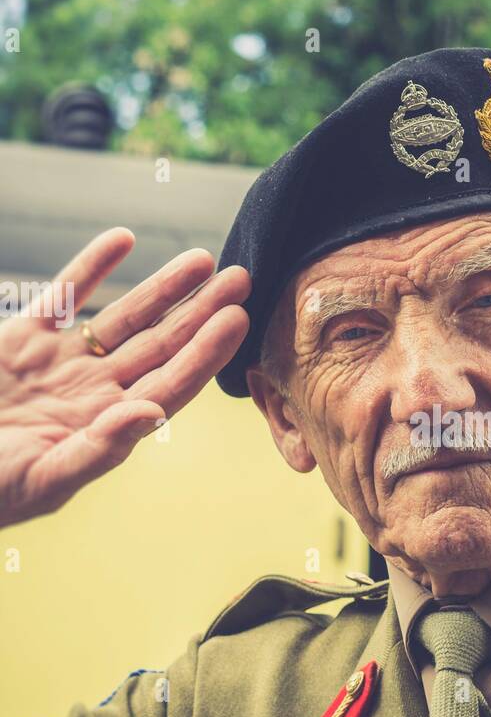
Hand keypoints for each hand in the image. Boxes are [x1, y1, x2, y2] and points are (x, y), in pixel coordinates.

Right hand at [0, 227, 249, 527]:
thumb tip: (155, 414)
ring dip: (162, 288)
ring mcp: (60, 361)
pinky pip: (64, 294)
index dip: (205, 351)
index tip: (237, 319)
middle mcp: (92, 390)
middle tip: (242, 278)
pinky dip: (91, 266)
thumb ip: (100, 447)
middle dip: (200, 312)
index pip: (170, 382)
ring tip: (202, 260)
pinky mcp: (21, 337)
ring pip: (122, 316)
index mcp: (105, 425)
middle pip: (160, 344)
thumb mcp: (44, 478)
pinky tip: (123, 239)